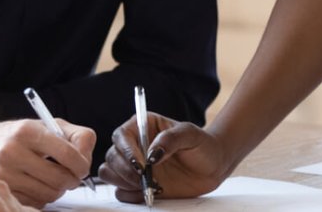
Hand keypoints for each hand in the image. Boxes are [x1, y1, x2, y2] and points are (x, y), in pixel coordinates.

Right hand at [0, 119, 94, 206]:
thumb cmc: (17, 135)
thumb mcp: (45, 125)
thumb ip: (73, 136)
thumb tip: (87, 157)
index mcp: (28, 131)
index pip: (68, 153)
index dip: (82, 165)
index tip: (82, 168)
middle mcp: (13, 151)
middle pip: (60, 178)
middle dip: (71, 180)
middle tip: (69, 176)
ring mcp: (4, 173)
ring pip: (50, 193)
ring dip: (57, 190)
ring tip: (48, 178)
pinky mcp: (0, 190)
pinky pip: (35, 202)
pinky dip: (41, 197)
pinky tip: (34, 185)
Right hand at [100, 112, 229, 202]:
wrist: (212, 166)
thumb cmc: (202, 145)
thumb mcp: (190, 135)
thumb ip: (170, 139)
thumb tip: (151, 154)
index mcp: (142, 126)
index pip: (121, 136)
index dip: (126, 151)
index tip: (141, 164)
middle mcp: (134, 146)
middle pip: (111, 156)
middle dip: (125, 170)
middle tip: (145, 178)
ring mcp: (134, 166)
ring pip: (109, 173)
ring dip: (124, 182)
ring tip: (147, 185)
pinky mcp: (137, 184)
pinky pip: (121, 191)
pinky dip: (130, 194)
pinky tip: (149, 192)